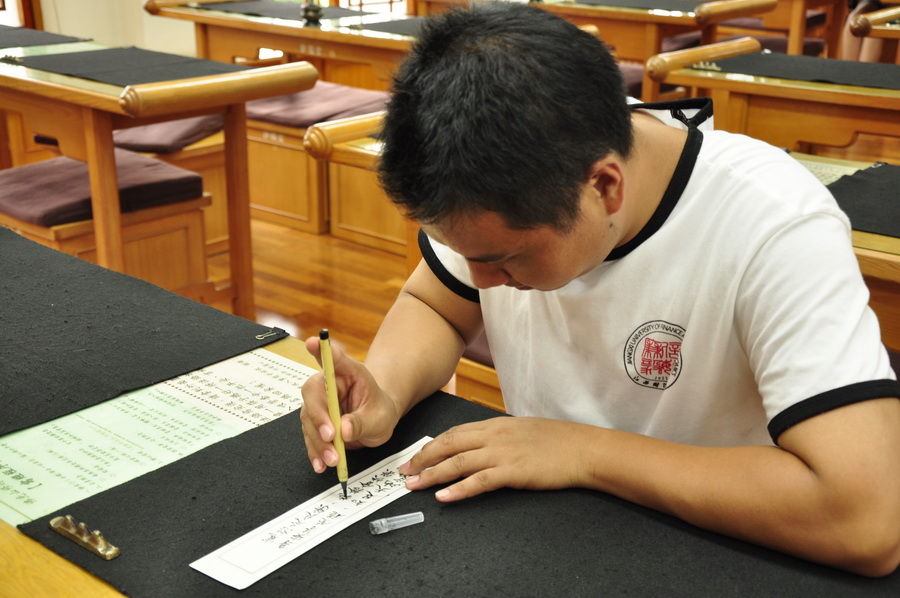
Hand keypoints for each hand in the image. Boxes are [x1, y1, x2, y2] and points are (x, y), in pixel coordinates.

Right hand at [300, 336, 401, 473]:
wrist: (376, 420)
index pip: (332, 358)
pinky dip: (314, 451)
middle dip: (320, 418)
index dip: (321, 350)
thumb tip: (345, 430)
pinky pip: (310, 437)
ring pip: (309, 420)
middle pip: (313, 396)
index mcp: (347, 372)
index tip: (313, 341)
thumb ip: (363, 421)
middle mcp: (328, 385)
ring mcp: (318, 404)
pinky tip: (320, 463)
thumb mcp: (380, 416)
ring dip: (318, 442)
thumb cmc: (379, 410)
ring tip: (333, 460)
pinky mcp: (315, 422)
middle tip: (331, 437)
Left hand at [399, 417, 589, 501]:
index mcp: (495, 424)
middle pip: (449, 444)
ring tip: (415, 485)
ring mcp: (502, 452)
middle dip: (423, 458)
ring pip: (458, 462)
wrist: (582, 448)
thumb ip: (499, 435)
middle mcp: (494, 435)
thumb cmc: (557, 441)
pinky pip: (479, 481)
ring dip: (433, 474)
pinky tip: (444, 497)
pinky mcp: (513, 471)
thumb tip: (481, 444)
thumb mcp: (522, 429)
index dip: (432, 445)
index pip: (454, 432)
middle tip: (405, 471)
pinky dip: (459, 489)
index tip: (416, 456)